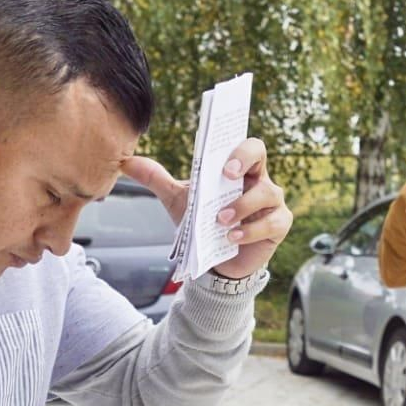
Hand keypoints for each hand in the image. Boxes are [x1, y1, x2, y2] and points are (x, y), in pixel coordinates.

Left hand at [123, 137, 292, 278]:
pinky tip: (231, 237)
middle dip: (243, 160)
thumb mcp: (178, 200)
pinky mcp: (279, 225)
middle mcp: (259, 179)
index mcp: (238, 167)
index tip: (221, 159)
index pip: (244, 143)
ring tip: (220, 220)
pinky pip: (271, 222)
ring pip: (267, 192)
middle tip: (226, 176)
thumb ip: (155, 180)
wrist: (216, 262)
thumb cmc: (202, 223)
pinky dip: (250, 230)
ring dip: (242, 205)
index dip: (236, 145)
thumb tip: (126, 163)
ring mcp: (273, 202)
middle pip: (259, 154)